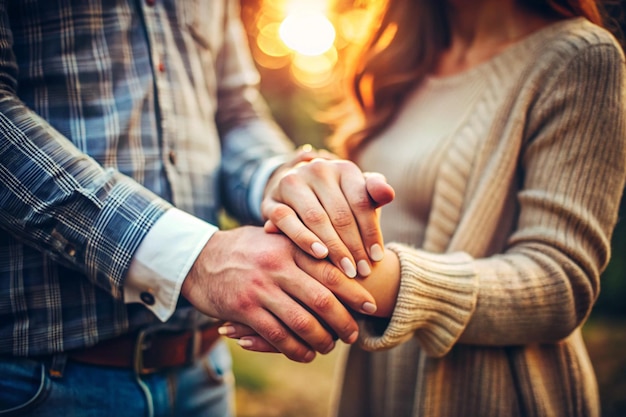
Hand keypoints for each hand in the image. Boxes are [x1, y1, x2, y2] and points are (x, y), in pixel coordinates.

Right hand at [216, 248, 401, 354]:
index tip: (370, 304)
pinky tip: (305, 354)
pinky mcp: (244, 310)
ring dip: (322, 340)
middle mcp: (277, 267)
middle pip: (322, 299)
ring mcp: (260, 289)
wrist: (198, 258)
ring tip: (331, 346)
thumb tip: (336, 255)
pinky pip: (277, 336)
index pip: (330, 269)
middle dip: (344, 321)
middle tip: (355, 334)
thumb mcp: (273, 237)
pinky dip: (295, 350)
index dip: (353, 290)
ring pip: (302, 322)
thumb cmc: (243, 248)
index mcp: (289, 246)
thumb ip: (301, 244)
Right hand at [262, 152, 394, 278]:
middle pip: (340, 213)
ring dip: (333, 247)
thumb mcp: (359, 195)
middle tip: (362, 271)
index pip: (361, 201)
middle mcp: (317, 169)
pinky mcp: (271, 200)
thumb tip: (388, 194)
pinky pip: (287, 220)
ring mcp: (292, 183)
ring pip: (316, 218)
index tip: (377, 257)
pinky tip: (319, 254)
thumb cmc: (338, 200)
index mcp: (343, 167)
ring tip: (346, 270)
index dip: (371, 231)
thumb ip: (375, 194)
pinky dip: (304, 238)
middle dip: (354, 245)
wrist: (296, 194)